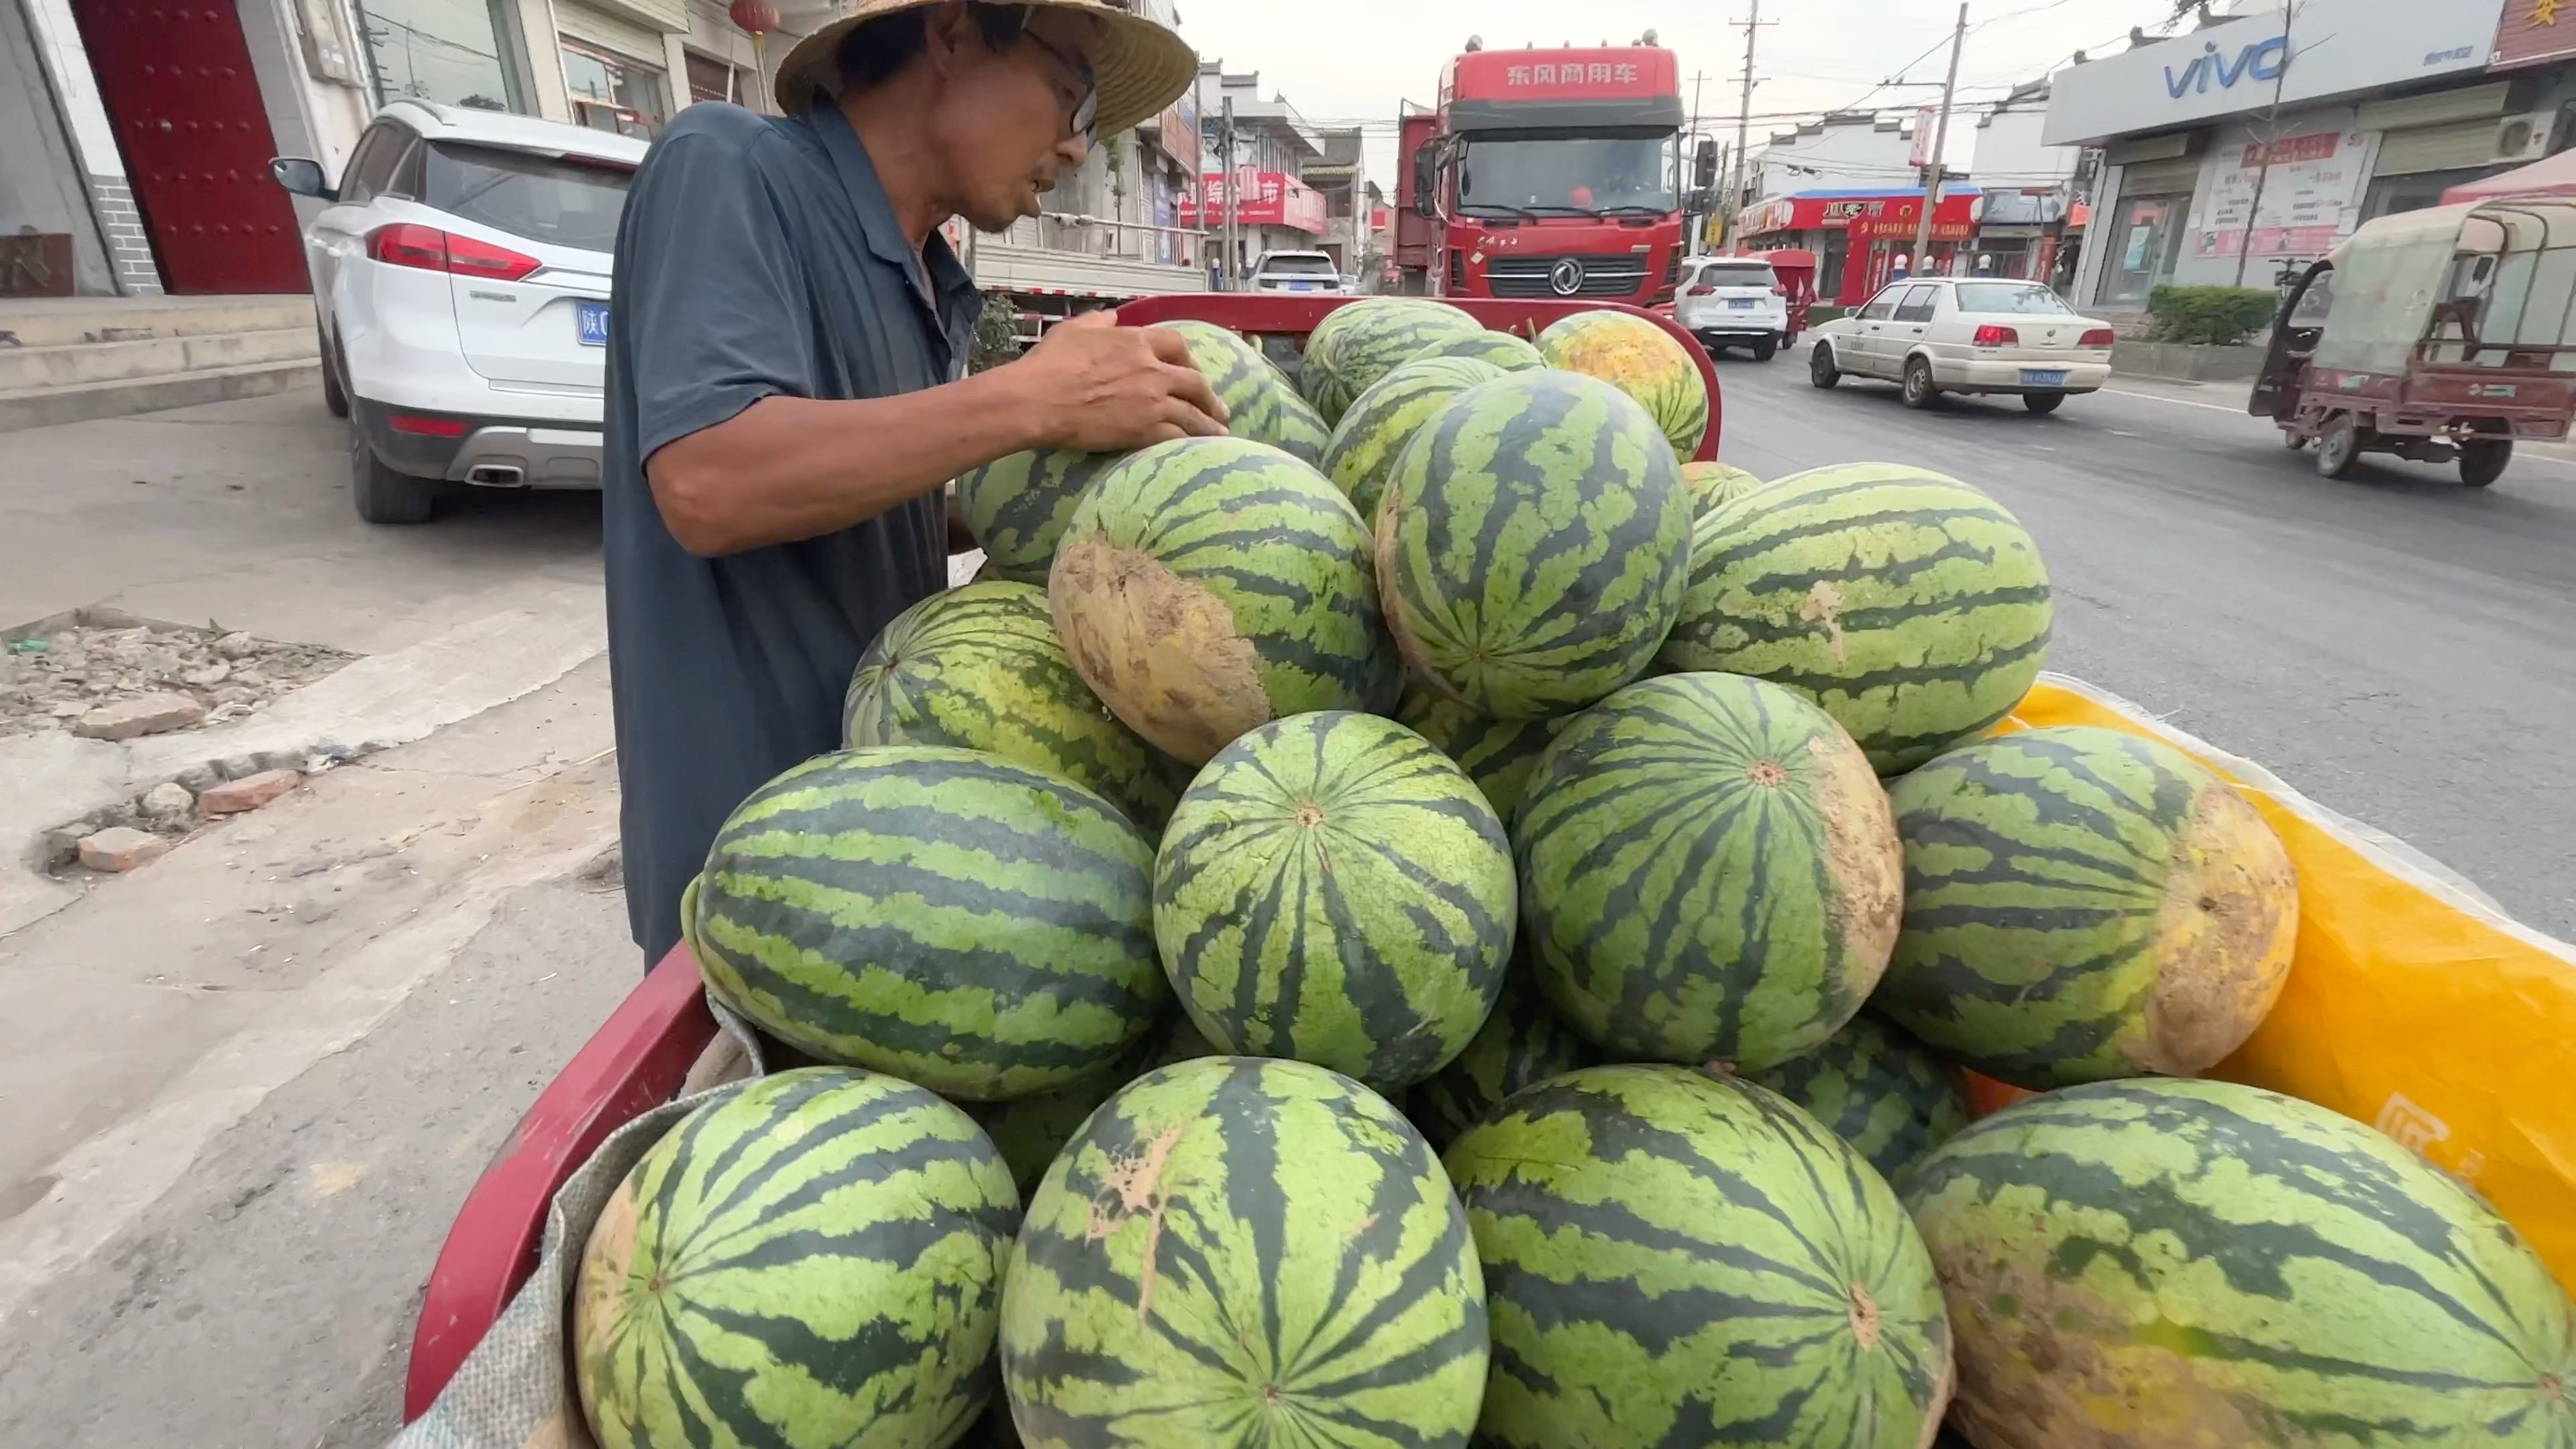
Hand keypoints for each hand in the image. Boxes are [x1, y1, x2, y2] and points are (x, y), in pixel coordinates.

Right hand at [1014, 310, 1229, 452]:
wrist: (1039, 399)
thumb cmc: (1050, 364)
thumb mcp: (1073, 330)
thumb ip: (1098, 322)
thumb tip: (1111, 318)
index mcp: (1136, 342)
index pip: (1176, 344)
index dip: (1188, 357)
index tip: (1192, 368)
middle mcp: (1152, 369)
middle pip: (1195, 381)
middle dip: (1210, 395)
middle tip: (1218, 407)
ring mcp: (1152, 400)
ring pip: (1194, 412)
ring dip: (1210, 423)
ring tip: (1221, 432)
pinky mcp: (1146, 429)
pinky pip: (1179, 436)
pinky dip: (1192, 442)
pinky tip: (1199, 450)